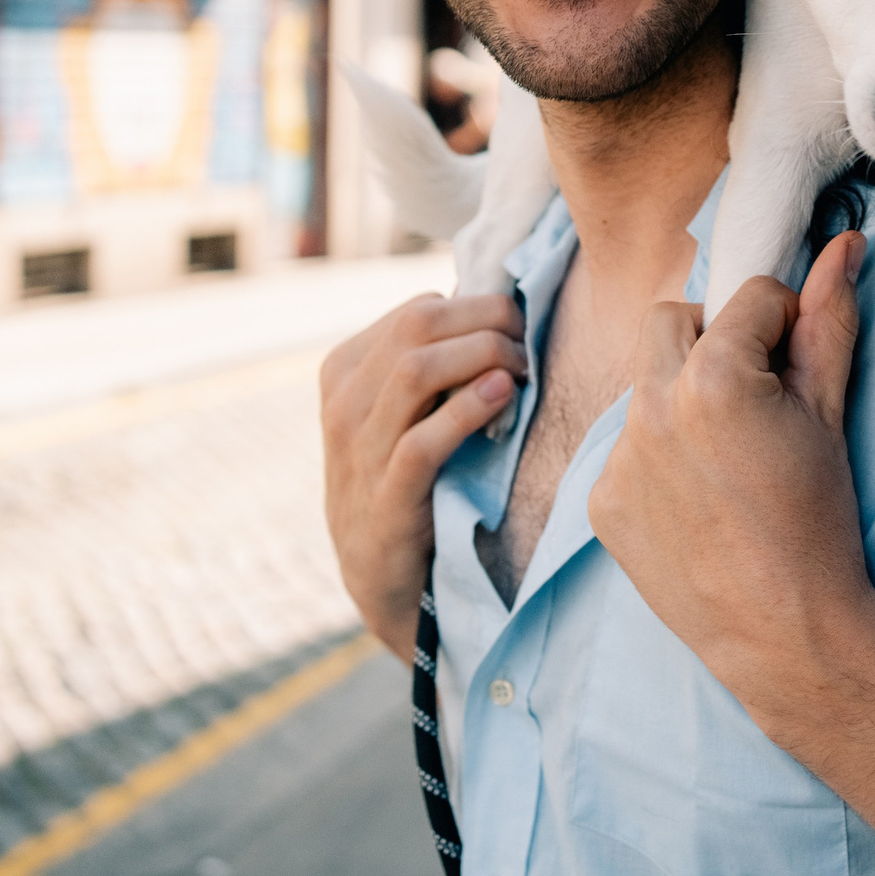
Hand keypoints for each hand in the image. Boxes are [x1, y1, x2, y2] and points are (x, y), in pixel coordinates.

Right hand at [319, 293, 528, 659]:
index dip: (481, 309)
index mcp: (345, 368)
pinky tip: (502, 394)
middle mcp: (343, 402)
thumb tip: (498, 301)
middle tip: (531, 346)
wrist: (381, 574)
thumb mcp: (408, 409)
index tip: (522, 331)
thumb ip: (437, 357)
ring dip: (483, 357)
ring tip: (523, 371)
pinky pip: (421, 442)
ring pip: (415, 372)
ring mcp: (357, 451)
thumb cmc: (410, 476)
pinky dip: (466, 410)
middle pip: (418, 326)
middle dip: (488, 323)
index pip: (420, 310)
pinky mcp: (385, 498)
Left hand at [589, 233, 872, 721]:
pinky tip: (700, 495)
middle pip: (675, 319)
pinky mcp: (601, 502)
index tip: (797, 371)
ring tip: (729, 453)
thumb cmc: (818, 520)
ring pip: (646, 381)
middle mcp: (653, 406)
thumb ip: (829, 320)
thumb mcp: (829, 412)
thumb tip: (843, 244)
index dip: (784, 324)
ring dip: (683, 393)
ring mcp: (620, 457)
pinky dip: (658, 453)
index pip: (749, 297)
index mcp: (714, 375)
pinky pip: (626, 445)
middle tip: (756, 396)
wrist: (784, 630)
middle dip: (716, 339)